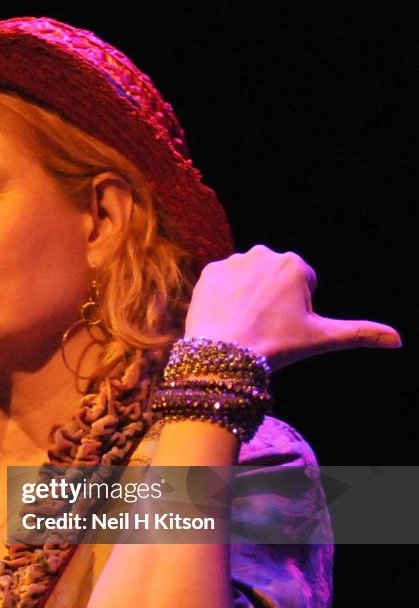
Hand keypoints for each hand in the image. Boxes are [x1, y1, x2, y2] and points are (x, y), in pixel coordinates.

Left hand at [185, 245, 400, 370]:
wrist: (224, 354)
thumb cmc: (276, 345)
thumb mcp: (321, 338)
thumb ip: (360, 333)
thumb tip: (398, 339)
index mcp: (295, 264)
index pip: (303, 283)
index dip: (297, 309)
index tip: (286, 326)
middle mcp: (265, 253)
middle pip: (275, 278)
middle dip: (274, 298)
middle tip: (266, 326)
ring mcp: (234, 260)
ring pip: (248, 280)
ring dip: (248, 296)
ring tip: (245, 323)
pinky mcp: (209, 271)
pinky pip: (222, 283)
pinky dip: (225, 298)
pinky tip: (226, 316)